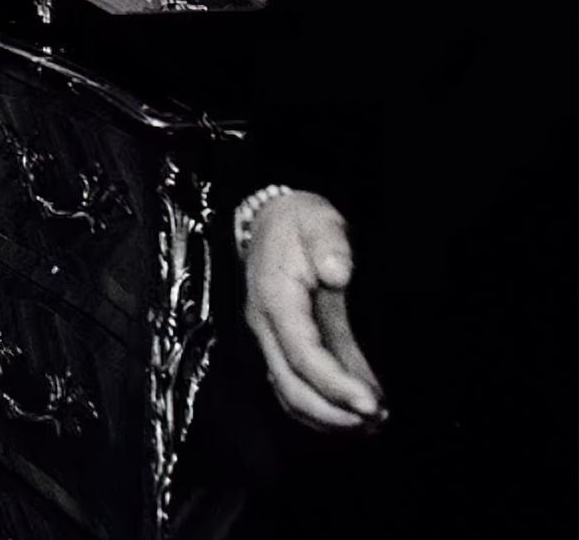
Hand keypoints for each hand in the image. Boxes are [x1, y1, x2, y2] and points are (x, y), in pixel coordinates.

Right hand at [243, 192, 386, 430]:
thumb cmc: (300, 222)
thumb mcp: (318, 220)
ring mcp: (273, 338)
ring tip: (373, 424)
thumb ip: (329, 243)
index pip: (301, 354)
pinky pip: (297, 384)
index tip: (370, 403)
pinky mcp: (285, 343)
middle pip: (289, 385)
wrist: (271, 218)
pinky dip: (324, 405)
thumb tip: (338, 272)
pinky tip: (358, 412)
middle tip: (375, 422)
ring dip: (327, 416)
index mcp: (276, 299)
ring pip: (289, 392)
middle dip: (331, 412)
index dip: (334, 383)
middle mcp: (267, 326)